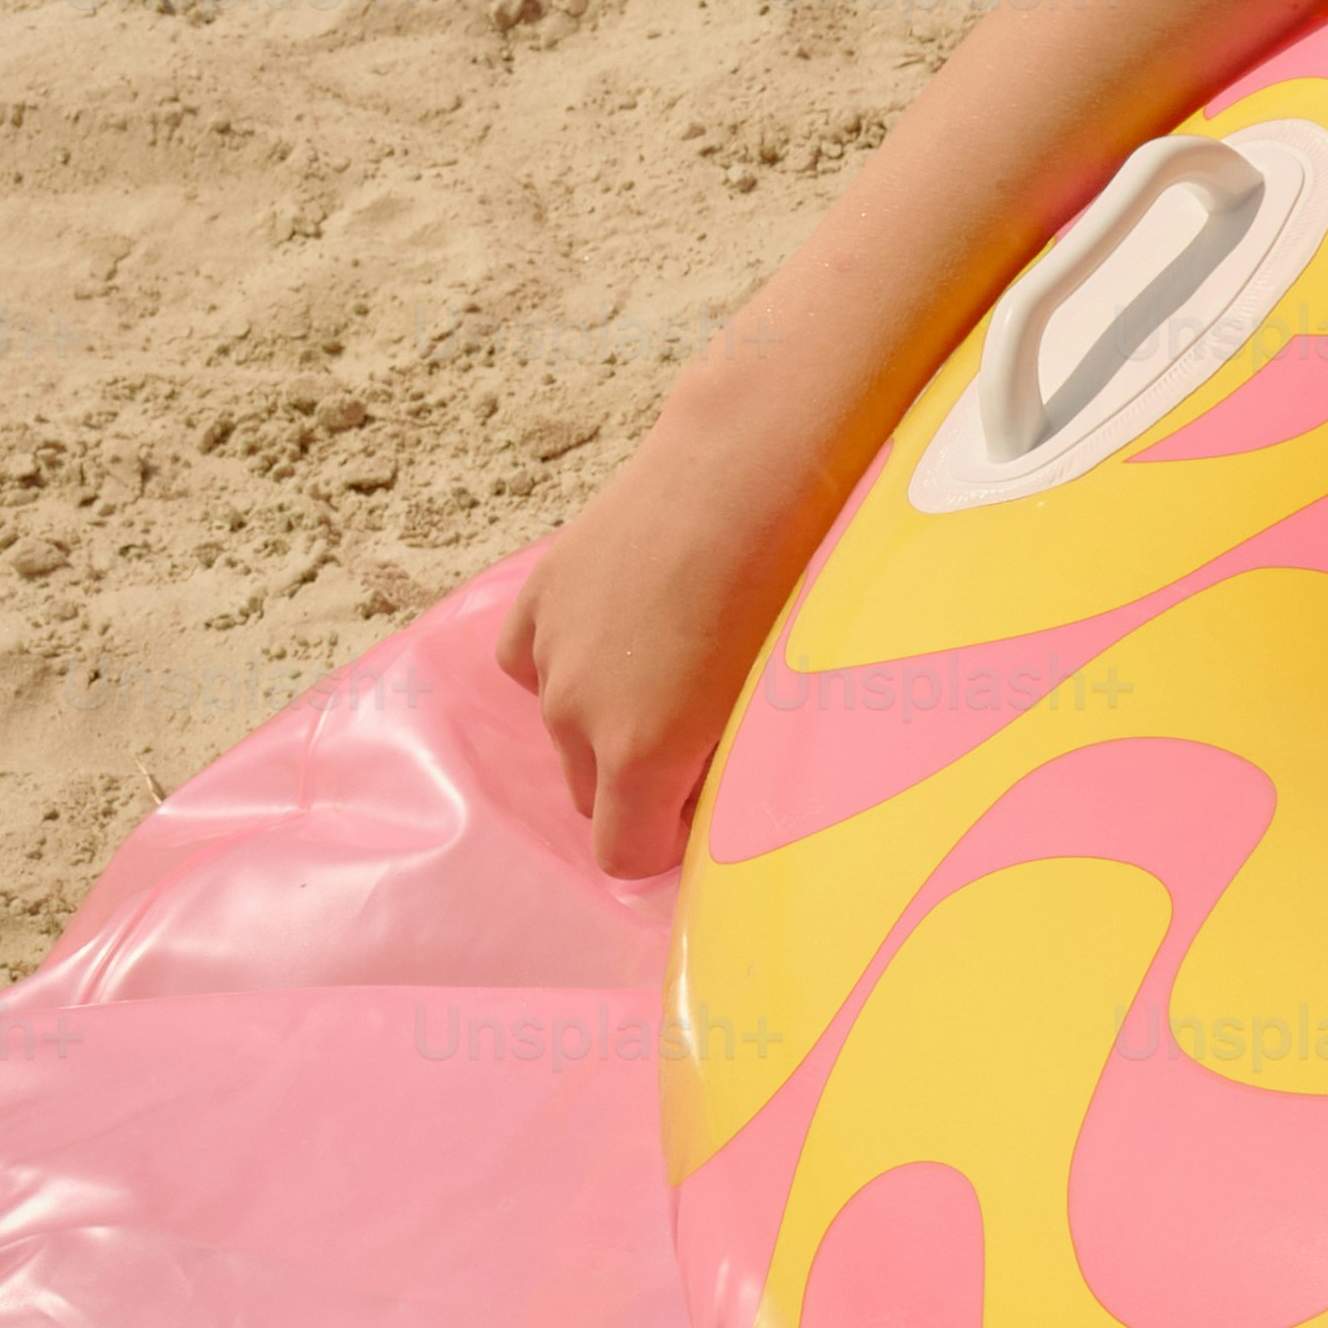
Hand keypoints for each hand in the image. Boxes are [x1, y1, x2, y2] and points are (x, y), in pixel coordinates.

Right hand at [494, 387, 844, 879]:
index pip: (623, 854)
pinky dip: (569, 663)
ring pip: (562, 728)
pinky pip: (533, 663)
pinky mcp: (538, 596)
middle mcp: (577, 714)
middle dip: (641, 784)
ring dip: (606, 721)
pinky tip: (622, 634)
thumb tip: (723, 802)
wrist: (746, 472)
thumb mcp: (781, 706)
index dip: (670, 842)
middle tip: (706, 733)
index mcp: (639, 756)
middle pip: (591, 794)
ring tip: (675, 668)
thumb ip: (738, 772)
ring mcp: (550, 652)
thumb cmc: (795, 593)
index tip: (710, 809)